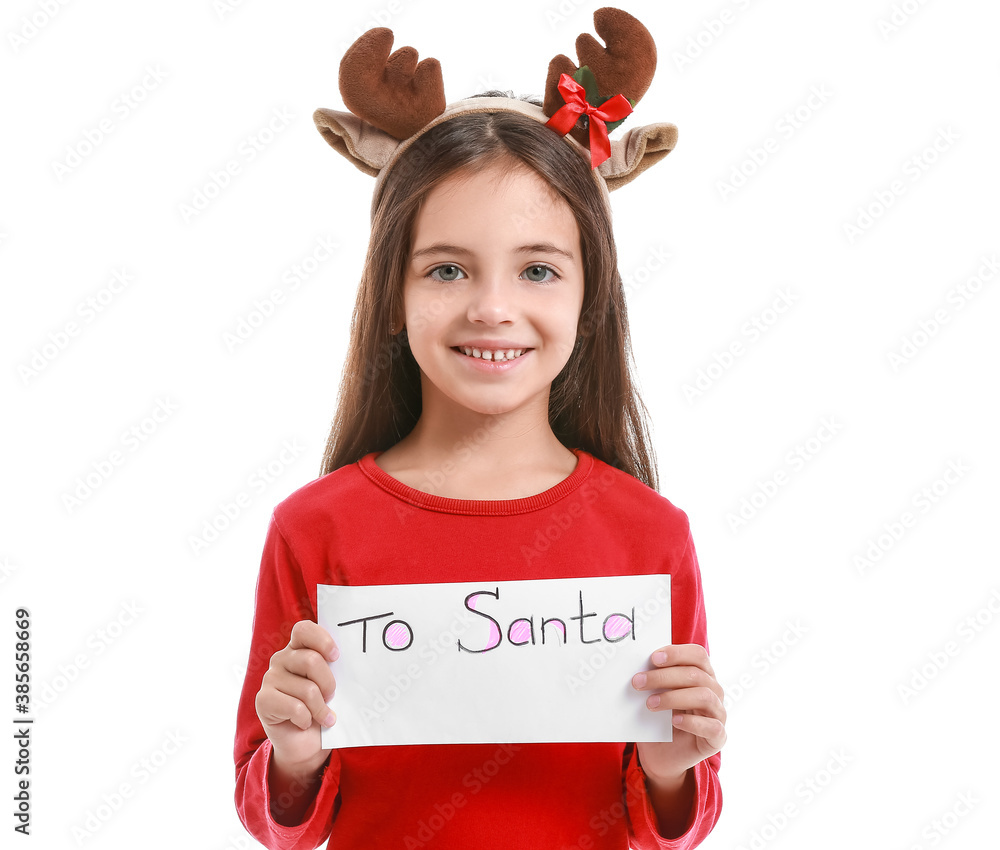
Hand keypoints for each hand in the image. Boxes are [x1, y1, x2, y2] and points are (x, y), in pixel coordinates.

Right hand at [255, 620, 338, 776]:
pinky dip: (307, 719)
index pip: (304, 629)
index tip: (336, 656)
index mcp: (298, 649)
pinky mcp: (263, 700)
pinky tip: (306, 723)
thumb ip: (335, 670)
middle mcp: (281, 659)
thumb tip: (357, 663)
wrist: (304, 744)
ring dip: (320, 708)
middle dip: (329, 683)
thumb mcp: (330, 685)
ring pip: (307, 689)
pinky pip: (295, 707)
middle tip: (331, 697)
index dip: (322, 640)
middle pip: (311, 660)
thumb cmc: (322, 708)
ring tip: (322, 715)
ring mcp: (270, 678)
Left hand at [631, 644, 726, 782]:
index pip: (697, 655)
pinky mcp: (718, 737)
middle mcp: (714, 691)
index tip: (653, 658)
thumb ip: (653, 680)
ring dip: (673, 697)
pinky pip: (712, 726)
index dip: (677, 653)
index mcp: (702, 674)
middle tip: (638, 682)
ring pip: (704, 696)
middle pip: (696, 675)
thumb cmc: (659, 719)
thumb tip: (638, 667)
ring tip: (650, 704)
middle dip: (664, 676)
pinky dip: (692, 722)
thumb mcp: (655, 695)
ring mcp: (719, 714)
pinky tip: (674, 721)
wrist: (662, 755)